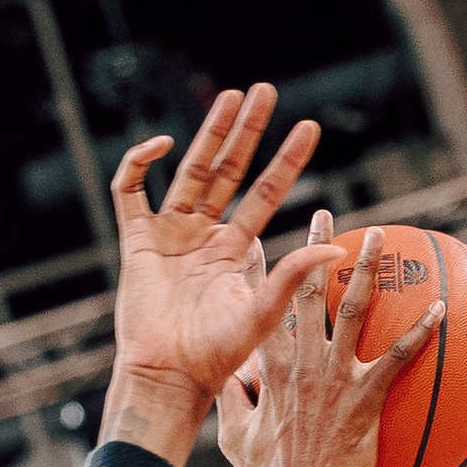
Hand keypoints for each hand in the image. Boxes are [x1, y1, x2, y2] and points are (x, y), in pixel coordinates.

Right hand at [106, 85, 337, 417]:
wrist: (167, 375)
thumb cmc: (215, 357)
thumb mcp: (262, 312)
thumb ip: (293, 275)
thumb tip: (336, 246)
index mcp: (235, 251)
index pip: (266, 193)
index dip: (287, 161)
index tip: (309, 128)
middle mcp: (203, 236)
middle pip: (228, 171)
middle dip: (246, 132)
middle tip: (266, 91)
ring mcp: (168, 234)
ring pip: (188, 170)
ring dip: (208, 133)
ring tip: (231, 96)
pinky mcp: (134, 239)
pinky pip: (130, 189)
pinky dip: (140, 162)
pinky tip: (162, 143)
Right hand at [218, 220, 438, 466]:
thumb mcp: (236, 437)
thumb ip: (234, 400)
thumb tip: (231, 379)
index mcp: (269, 368)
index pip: (263, 306)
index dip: (263, 270)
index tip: (264, 239)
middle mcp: (301, 363)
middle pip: (308, 292)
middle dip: (316, 247)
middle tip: (326, 215)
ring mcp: (334, 378)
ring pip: (353, 309)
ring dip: (367, 269)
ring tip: (381, 239)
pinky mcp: (365, 398)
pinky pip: (399, 355)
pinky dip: (421, 329)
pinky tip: (441, 307)